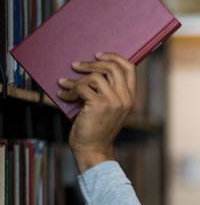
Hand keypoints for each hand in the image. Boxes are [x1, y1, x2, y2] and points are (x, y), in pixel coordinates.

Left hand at [57, 52, 136, 169]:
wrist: (93, 149)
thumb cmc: (98, 129)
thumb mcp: (110, 108)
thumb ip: (109, 91)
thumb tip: (92, 68)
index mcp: (131, 97)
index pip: (129, 68)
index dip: (114, 57)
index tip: (98, 55)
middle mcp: (125, 98)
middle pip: (112, 67)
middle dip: (92, 63)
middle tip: (76, 66)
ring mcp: (114, 101)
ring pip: (95, 76)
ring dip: (77, 79)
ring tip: (66, 84)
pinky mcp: (99, 105)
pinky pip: (82, 87)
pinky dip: (69, 90)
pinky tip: (63, 96)